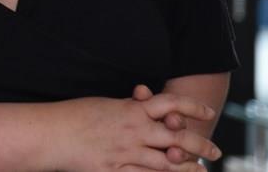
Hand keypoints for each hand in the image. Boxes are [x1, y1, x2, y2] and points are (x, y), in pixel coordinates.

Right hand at [45, 93, 221, 171]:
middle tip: (215, 150)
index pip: (171, 102)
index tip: (207, 111)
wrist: (52, 133)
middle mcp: (134, 130)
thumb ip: (130, 108)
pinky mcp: (115, 171)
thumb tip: (145, 104)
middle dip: (199, 143)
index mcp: (132, 109)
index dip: (192, 106)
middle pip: (177, 136)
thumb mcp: (107, 105)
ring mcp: (126, 153)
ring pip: (166, 162)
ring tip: (202, 170)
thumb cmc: (75, 115)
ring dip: (187, 167)